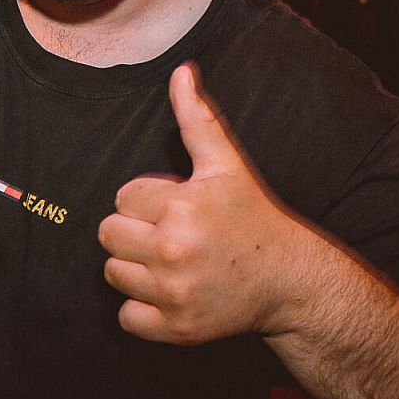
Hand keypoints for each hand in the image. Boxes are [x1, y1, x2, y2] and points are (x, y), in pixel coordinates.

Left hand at [99, 62, 311, 344]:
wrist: (289, 280)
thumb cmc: (252, 216)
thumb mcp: (227, 164)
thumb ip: (198, 117)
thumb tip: (181, 70)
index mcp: (183, 205)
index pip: (123, 196)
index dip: (148, 200)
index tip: (178, 207)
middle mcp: (175, 249)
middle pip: (108, 235)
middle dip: (133, 232)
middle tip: (168, 235)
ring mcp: (175, 292)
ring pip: (113, 274)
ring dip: (135, 270)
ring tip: (170, 263)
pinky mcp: (176, 328)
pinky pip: (126, 318)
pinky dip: (142, 310)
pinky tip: (170, 294)